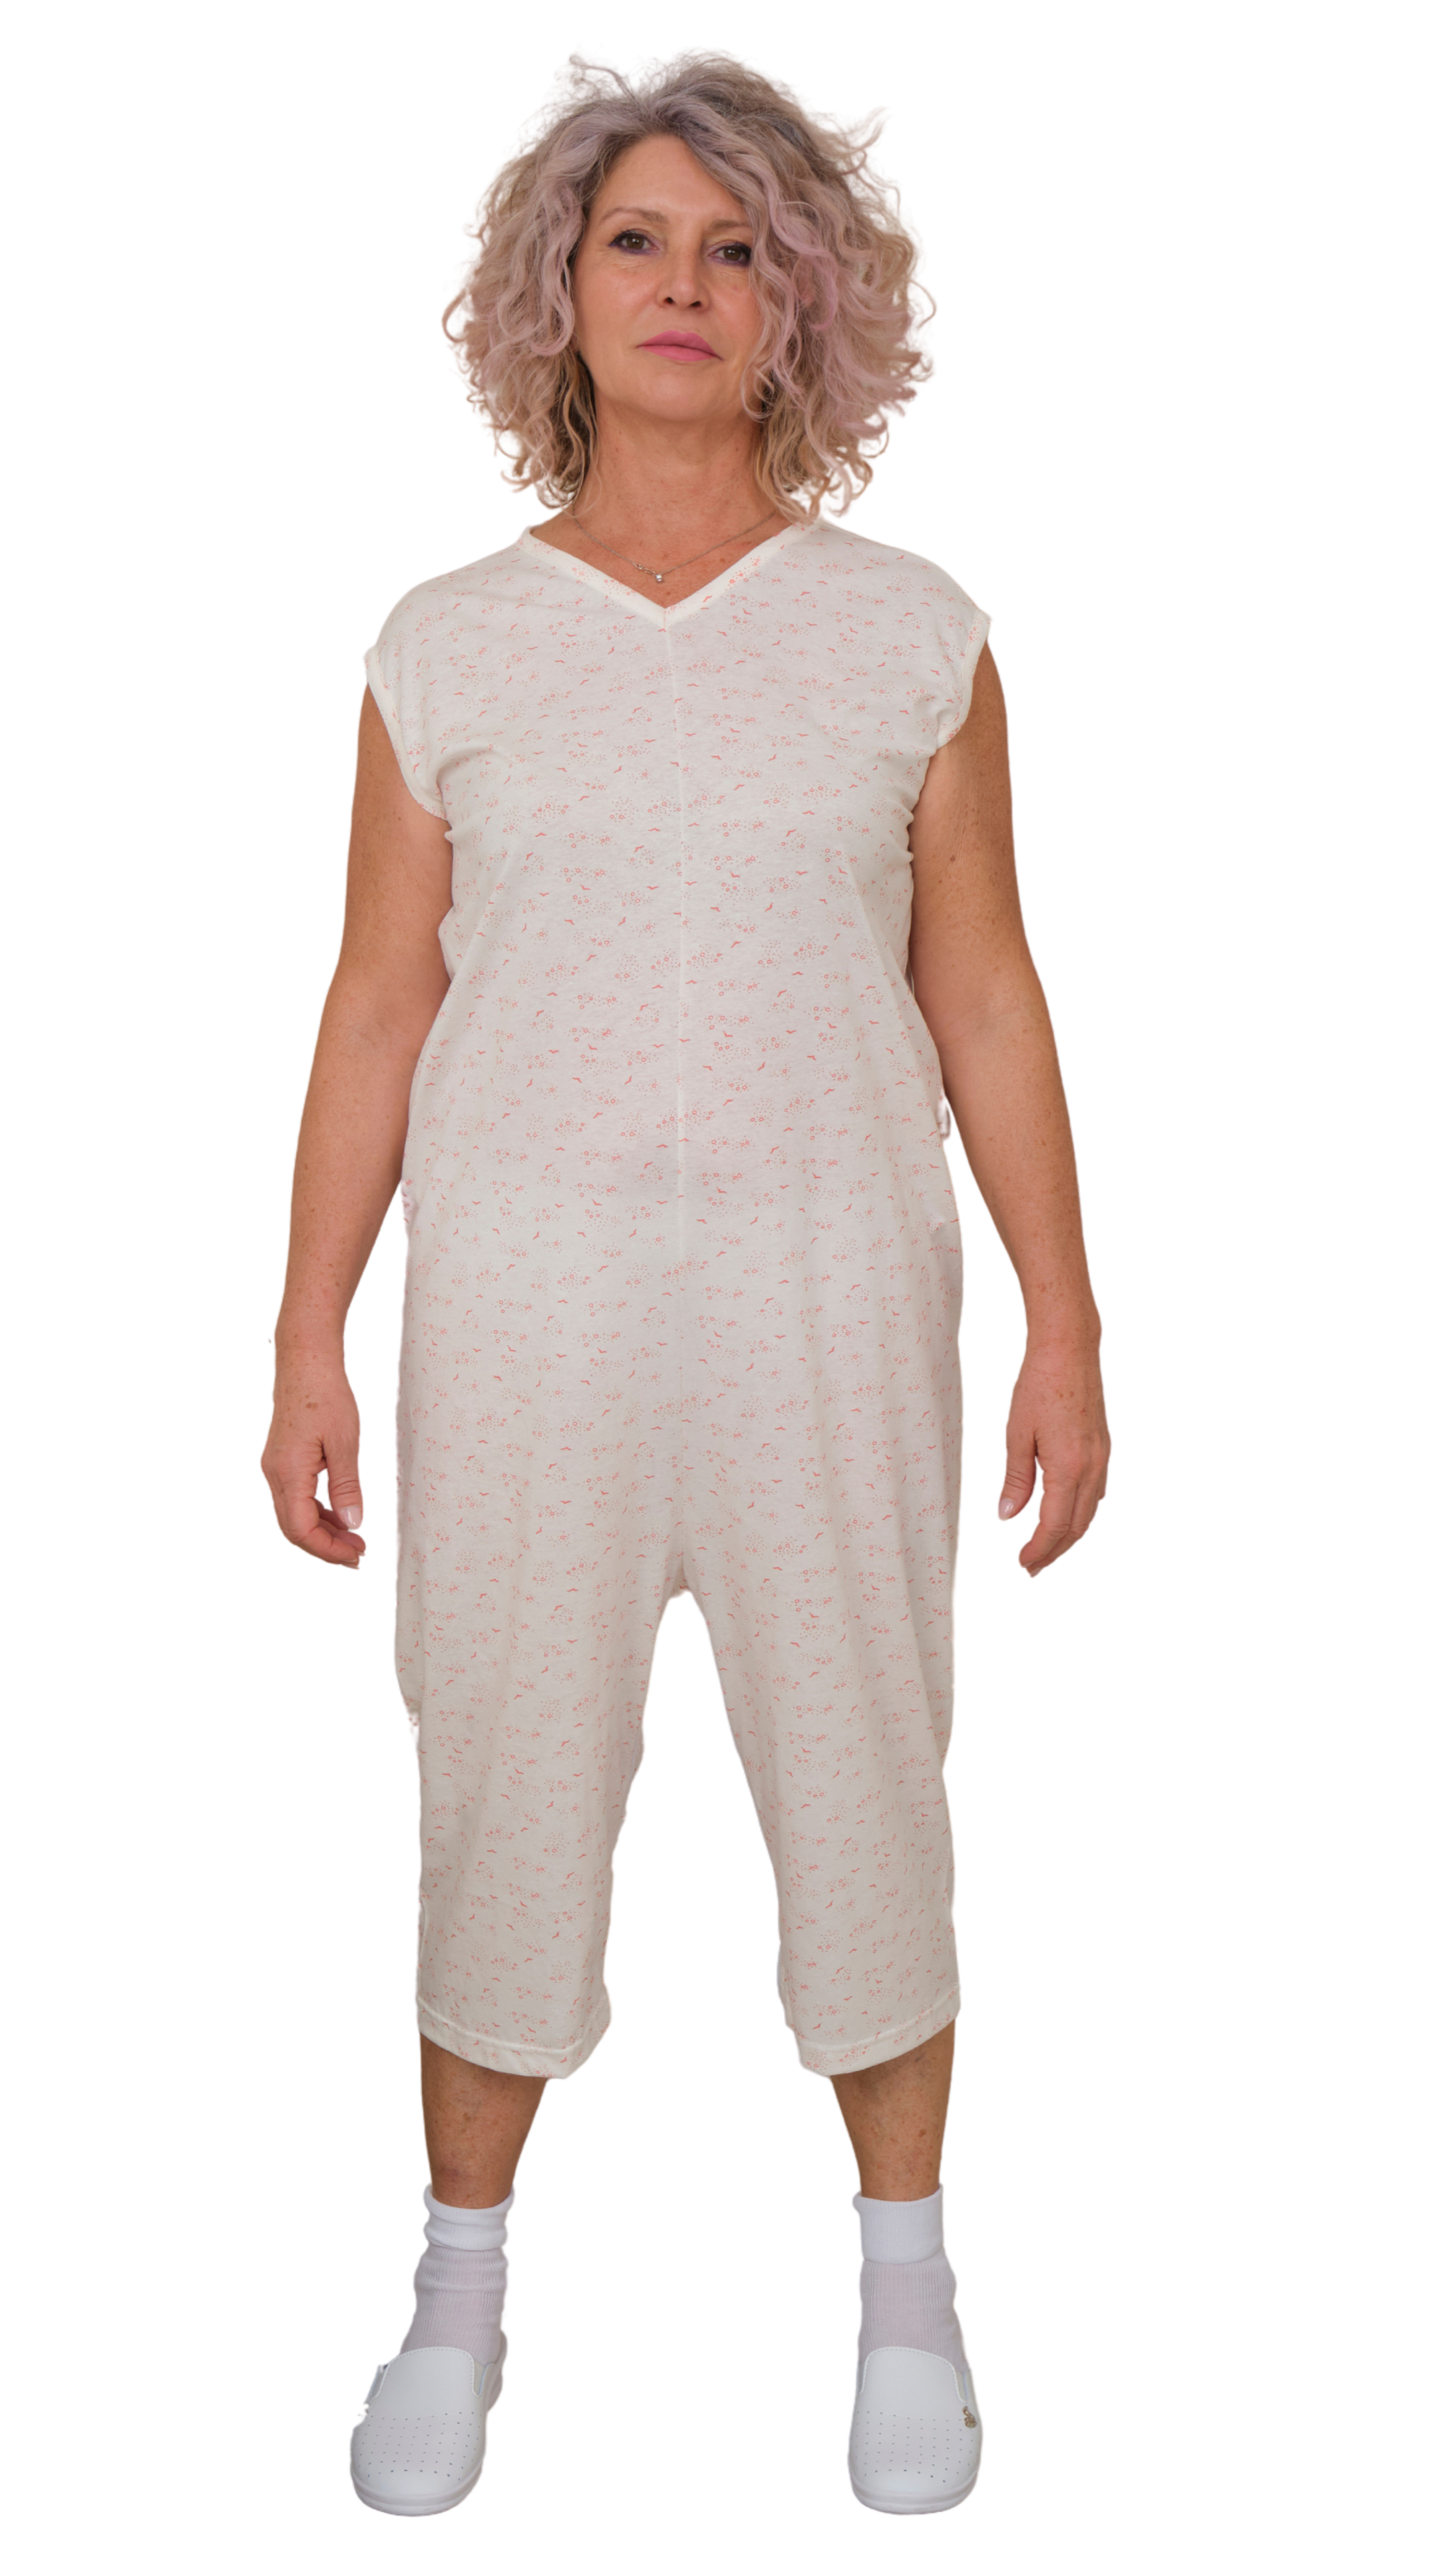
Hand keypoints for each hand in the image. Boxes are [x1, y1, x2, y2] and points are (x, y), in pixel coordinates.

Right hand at [259, 1343, 367, 1570]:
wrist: (305, 1361)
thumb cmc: (325, 1393)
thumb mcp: (345, 1442)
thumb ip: (347, 1487)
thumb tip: (352, 1524)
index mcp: (288, 1472)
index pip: (301, 1530)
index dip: (328, 1550)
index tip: (357, 1554)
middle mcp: (274, 1474)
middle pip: (293, 1530)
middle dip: (326, 1548)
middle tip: (358, 1556)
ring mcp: (274, 1468)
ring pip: (293, 1516)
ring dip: (323, 1533)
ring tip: (354, 1540)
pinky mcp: (281, 1461)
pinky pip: (295, 1499)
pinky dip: (317, 1513)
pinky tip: (339, 1516)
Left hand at [996, 1332, 1109, 1578]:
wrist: (1070, 1350)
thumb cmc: (1039, 1384)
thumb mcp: (1017, 1434)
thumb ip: (1016, 1480)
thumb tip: (1007, 1515)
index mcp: (1067, 1468)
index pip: (1054, 1525)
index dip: (1038, 1550)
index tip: (1023, 1564)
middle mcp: (1091, 1468)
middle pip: (1076, 1527)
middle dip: (1055, 1552)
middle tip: (1033, 1568)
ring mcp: (1103, 1459)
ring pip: (1090, 1513)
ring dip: (1070, 1537)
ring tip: (1048, 1550)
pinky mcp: (1105, 1449)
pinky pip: (1097, 1494)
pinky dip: (1082, 1514)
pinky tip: (1067, 1516)